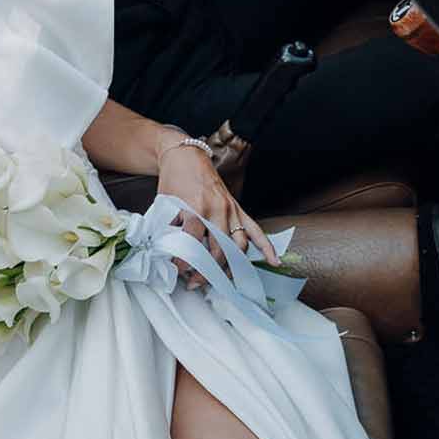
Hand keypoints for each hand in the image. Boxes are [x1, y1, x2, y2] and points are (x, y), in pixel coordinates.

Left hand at [155, 142, 275, 284]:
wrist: (186, 155)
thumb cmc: (174, 179)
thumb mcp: (164, 204)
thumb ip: (167, 228)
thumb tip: (167, 253)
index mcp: (195, 209)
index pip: (192, 244)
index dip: (184, 262)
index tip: (178, 271)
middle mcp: (216, 211)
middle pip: (218, 251)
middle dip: (207, 272)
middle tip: (195, 283)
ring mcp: (230, 210)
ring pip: (237, 246)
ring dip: (230, 267)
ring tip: (219, 280)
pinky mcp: (238, 209)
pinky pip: (256, 230)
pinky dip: (266, 246)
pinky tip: (275, 260)